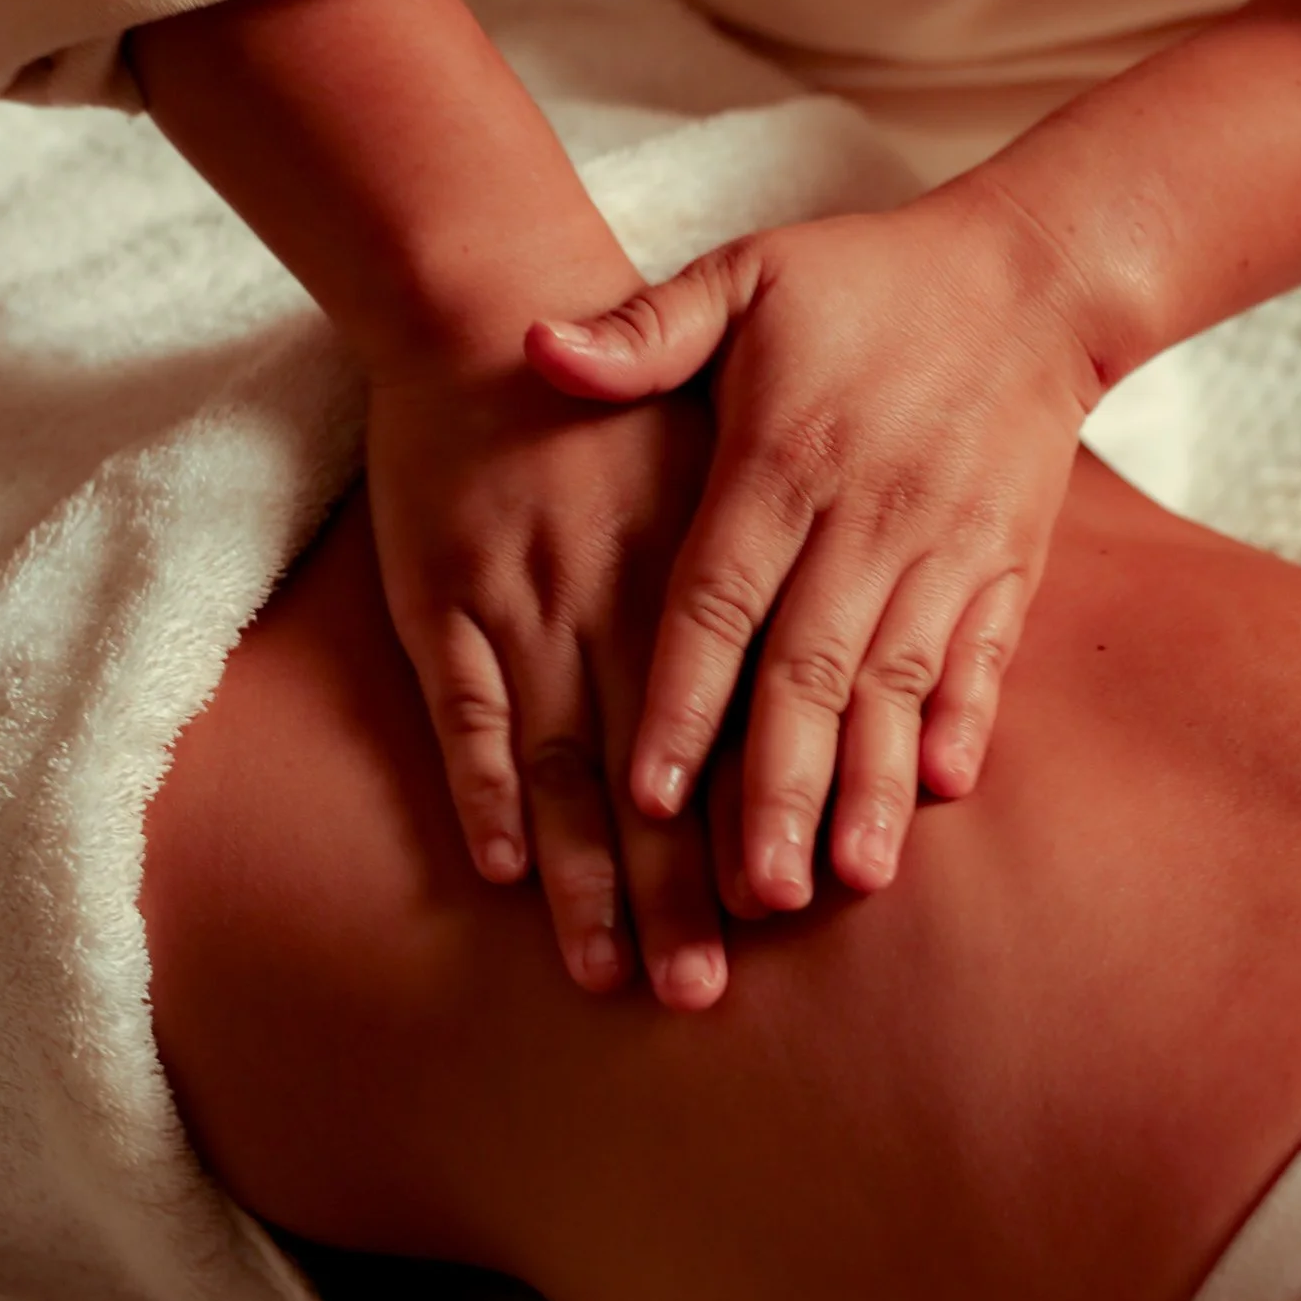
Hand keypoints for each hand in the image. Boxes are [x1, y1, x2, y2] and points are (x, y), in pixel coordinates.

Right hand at [365, 357, 731, 1008]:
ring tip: (611, 974)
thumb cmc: (628, 394)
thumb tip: (858, 651)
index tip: (788, 909)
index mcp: (702, 566)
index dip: (757, 815)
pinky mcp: (442, 602)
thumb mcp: (732, 445)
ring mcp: (523, 604)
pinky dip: (481, 793)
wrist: (487, 307)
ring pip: (562, 767)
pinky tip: (506, 873)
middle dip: (677, 891)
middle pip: (657, 773)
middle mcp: (618, 600)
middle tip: (700, 993)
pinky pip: (464, 715)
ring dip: (586, 876)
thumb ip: (786, 548)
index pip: (739, 717)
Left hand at [524, 180, 1100, 906]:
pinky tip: (942, 793)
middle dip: (780, 787)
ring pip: (899, 683)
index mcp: (783, 458)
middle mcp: (865, 515)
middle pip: (811, 670)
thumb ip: (643, 329)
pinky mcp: (1007, 562)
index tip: (649, 795)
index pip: (719, 599)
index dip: (686, 699)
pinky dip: (966, 722)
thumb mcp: (747, 277)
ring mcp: (946, 545)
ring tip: (846, 878)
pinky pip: (983, 655)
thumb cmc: (867, 280)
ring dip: (872, 784)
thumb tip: (533, 346)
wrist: (1035, 274)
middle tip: (749, 895)